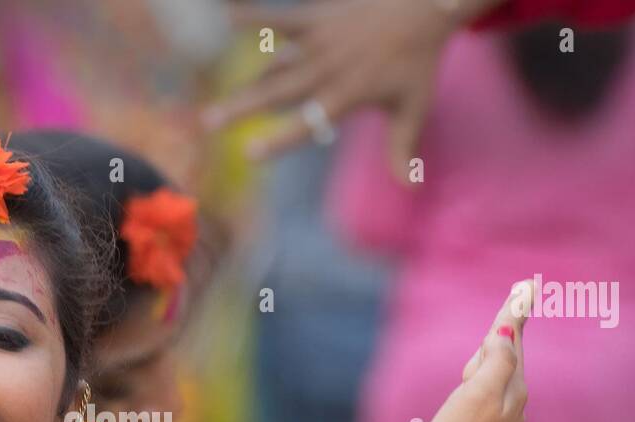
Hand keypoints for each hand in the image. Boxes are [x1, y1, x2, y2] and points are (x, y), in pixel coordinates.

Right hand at [202, 0, 497, 174]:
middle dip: (243, 108)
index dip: (279, 137)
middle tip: (209, 123)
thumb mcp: (413, 107)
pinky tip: (226, 17)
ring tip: (213, 101)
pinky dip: (256, 18)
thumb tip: (411, 191)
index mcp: (347, 95)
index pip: (309, 121)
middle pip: (279, 92)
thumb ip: (403, 149)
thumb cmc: (417, 61)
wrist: (424, 5)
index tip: (250, 152)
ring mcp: (320, 43)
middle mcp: (329, 70)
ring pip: (274, 65)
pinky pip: (282, 18)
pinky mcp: (317, 18)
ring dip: (243, 82)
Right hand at [414, 281, 531, 421]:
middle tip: (522, 297)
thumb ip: (495, 360)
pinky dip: (481, 377)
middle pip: (505, 356)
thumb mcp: (478, 395)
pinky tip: (474, 378)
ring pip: (493, 376)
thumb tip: (504, 335)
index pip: (512, 341)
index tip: (529, 286)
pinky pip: (484, 395)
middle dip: (506, 330)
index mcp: (512, 388)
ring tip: (495, 333)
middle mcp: (511, 404)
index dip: (516, 313)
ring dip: (490, 354)